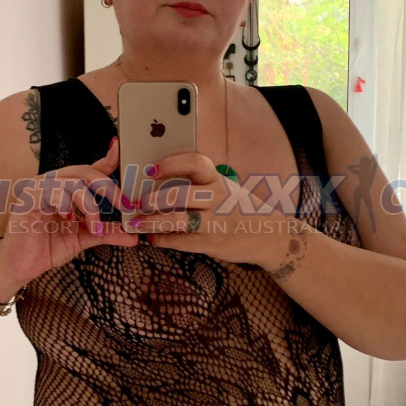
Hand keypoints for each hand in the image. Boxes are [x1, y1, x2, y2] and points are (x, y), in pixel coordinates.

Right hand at [0, 138, 138, 287]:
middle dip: (109, 188)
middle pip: (86, 172)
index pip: (90, 170)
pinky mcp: (28, 199)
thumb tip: (134, 236)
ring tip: (94, 227)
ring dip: (89, 205)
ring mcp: (39, 189)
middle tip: (124, 205)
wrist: (21, 266)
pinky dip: (65, 204)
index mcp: (67, 189)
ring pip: (72, 182)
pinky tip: (69, 219)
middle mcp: (53, 184)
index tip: (122, 151)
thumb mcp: (84, 239)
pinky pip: (51, 191)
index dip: (108, 160)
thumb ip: (107, 233)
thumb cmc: (48, 247)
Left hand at [128, 152, 309, 267]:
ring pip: (178, 220)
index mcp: (218, 180)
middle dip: (153, 199)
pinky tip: (154, 238)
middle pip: (180, 194)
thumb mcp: (224, 189)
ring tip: (136, 223)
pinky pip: (181, 241)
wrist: (269, 235)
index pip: (195, 163)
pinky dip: (163, 239)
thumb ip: (198, 185)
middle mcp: (218, 198)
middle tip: (137, 202)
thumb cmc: (238, 208)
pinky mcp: (212, 243)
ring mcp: (216, 222)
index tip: (150, 169)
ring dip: (152, 222)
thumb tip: (157, 183)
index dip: (171, 164)